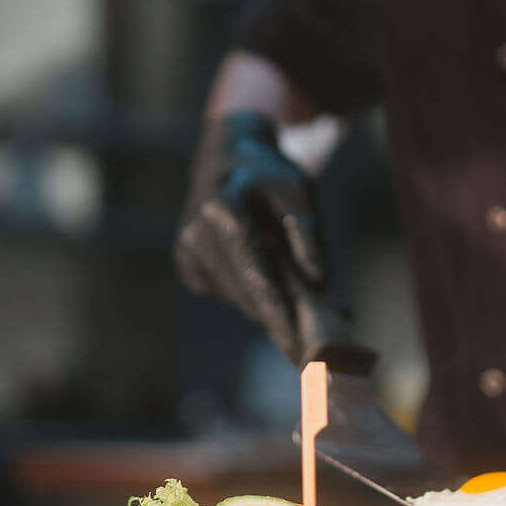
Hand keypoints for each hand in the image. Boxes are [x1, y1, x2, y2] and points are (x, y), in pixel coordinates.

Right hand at [172, 112, 327, 362]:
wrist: (227, 159)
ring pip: (238, 299)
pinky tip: (264, 274)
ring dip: (269, 306)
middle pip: (245, 293)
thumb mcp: (299, 190)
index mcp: (223, 208)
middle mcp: (196, 233)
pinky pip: (228, 292)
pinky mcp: (186, 264)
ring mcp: (187, 250)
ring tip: (300, 301)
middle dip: (282, 317)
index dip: (276, 312)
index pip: (253, 271)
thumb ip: (307, 233)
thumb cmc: (271, 176)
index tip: (296, 346)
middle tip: (319, 335)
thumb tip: (318, 280)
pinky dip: (251, 292)